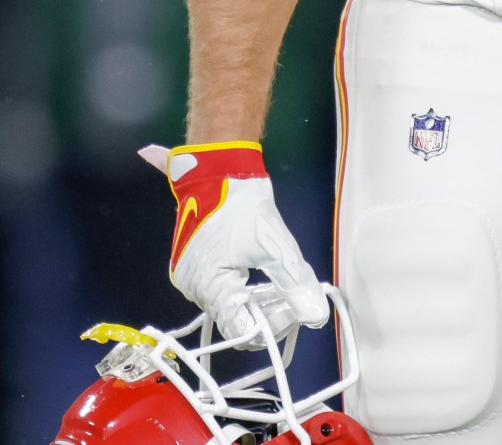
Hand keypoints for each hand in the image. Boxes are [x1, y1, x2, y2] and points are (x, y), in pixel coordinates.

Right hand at [145, 141, 327, 340]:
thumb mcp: (276, 246)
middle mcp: (192, 287)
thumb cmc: (243, 206)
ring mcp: (186, 277)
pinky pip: (214, 289)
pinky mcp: (187, 266)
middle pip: (232, 318)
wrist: (216, 171)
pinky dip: (235, 288)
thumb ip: (295, 284)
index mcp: (210, 285)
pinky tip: (251, 272)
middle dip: (262, 312)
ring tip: (269, 279)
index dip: (269, 326)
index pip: (240, 330)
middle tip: (285, 293)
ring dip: (249, 300)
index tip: (289, 309)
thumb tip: (315, 316)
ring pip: (224, 305)